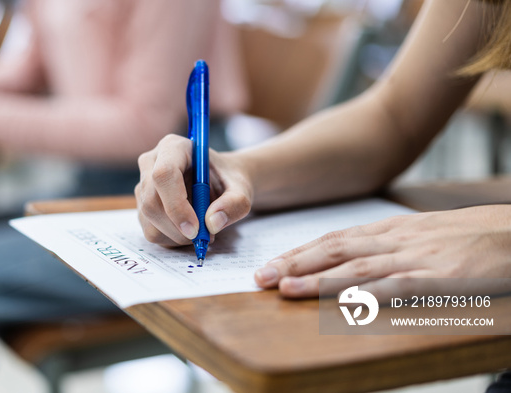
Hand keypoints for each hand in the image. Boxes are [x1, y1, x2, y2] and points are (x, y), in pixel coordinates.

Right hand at [135, 134, 253, 246]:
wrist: (220, 184)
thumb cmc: (228, 181)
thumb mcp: (241, 190)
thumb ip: (234, 204)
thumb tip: (212, 223)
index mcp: (174, 147)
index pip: (164, 175)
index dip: (176, 205)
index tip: (195, 228)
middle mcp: (152, 162)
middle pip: (151, 201)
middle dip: (178, 227)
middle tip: (205, 236)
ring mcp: (143, 184)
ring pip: (149, 219)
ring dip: (177, 235)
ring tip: (202, 229)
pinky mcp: (142, 205)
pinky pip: (150, 230)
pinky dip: (172, 239)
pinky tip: (189, 229)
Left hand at [254, 205, 510, 296]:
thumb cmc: (472, 236)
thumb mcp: (423, 233)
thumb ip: (389, 244)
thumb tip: (355, 257)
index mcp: (390, 229)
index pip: (334, 239)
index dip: (299, 252)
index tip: (271, 263)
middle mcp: (395, 239)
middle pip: (334, 250)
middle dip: (294, 263)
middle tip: (260, 277)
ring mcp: (415, 257)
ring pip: (356, 268)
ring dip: (318, 279)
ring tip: (286, 289)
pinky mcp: (437, 276)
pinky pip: (395, 287)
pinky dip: (365, 296)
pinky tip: (341, 305)